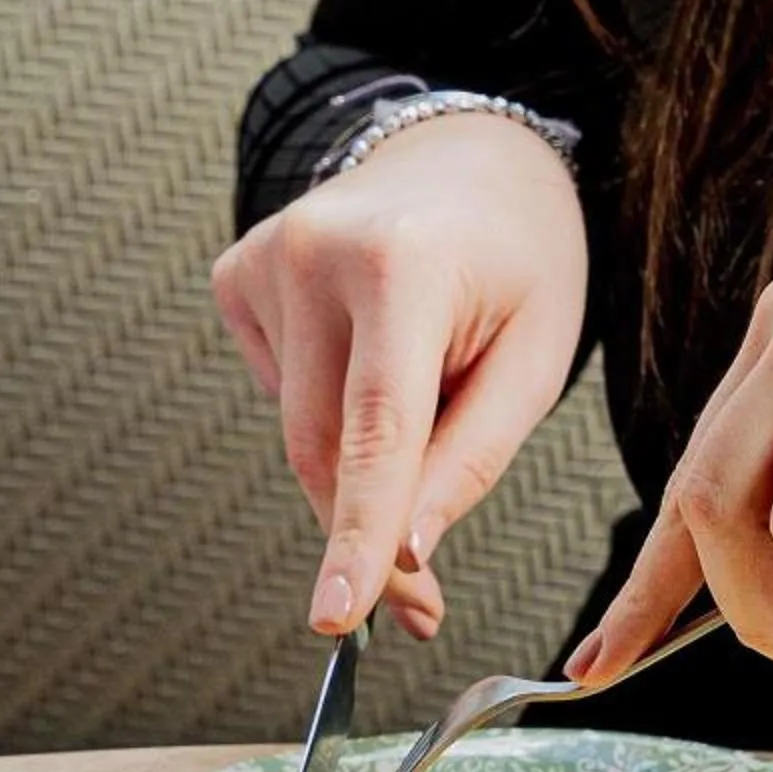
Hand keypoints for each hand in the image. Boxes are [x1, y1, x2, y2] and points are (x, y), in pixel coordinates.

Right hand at [212, 111, 588, 637]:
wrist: (465, 156)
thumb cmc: (517, 260)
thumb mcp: (536, 357)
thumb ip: (470, 458)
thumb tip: (403, 551)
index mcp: (407, 262)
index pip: (376, 427)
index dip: (357, 531)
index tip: (337, 614)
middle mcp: (319, 251)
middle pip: (324, 445)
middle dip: (367, 531)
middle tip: (416, 600)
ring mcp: (266, 257)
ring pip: (295, 429)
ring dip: (355, 458)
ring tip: (426, 391)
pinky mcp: (236, 273)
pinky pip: (276, 390)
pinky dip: (323, 402)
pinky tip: (364, 349)